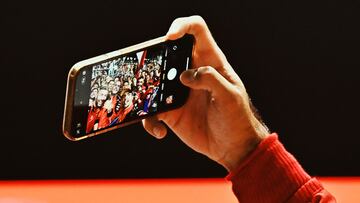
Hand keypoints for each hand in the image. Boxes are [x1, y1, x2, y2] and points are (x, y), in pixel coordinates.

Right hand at [142, 16, 268, 170]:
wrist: (233, 147)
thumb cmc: (237, 119)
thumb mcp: (231, 97)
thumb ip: (211, 80)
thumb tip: (184, 75)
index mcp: (210, 61)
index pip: (196, 31)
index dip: (182, 26)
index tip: (170, 37)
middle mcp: (191, 72)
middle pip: (167, 53)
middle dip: (153, 58)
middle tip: (147, 72)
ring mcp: (177, 92)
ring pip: (153, 81)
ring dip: (144, 91)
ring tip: (146, 105)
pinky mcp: (169, 111)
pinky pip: (151, 111)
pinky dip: (150, 121)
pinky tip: (161, 132)